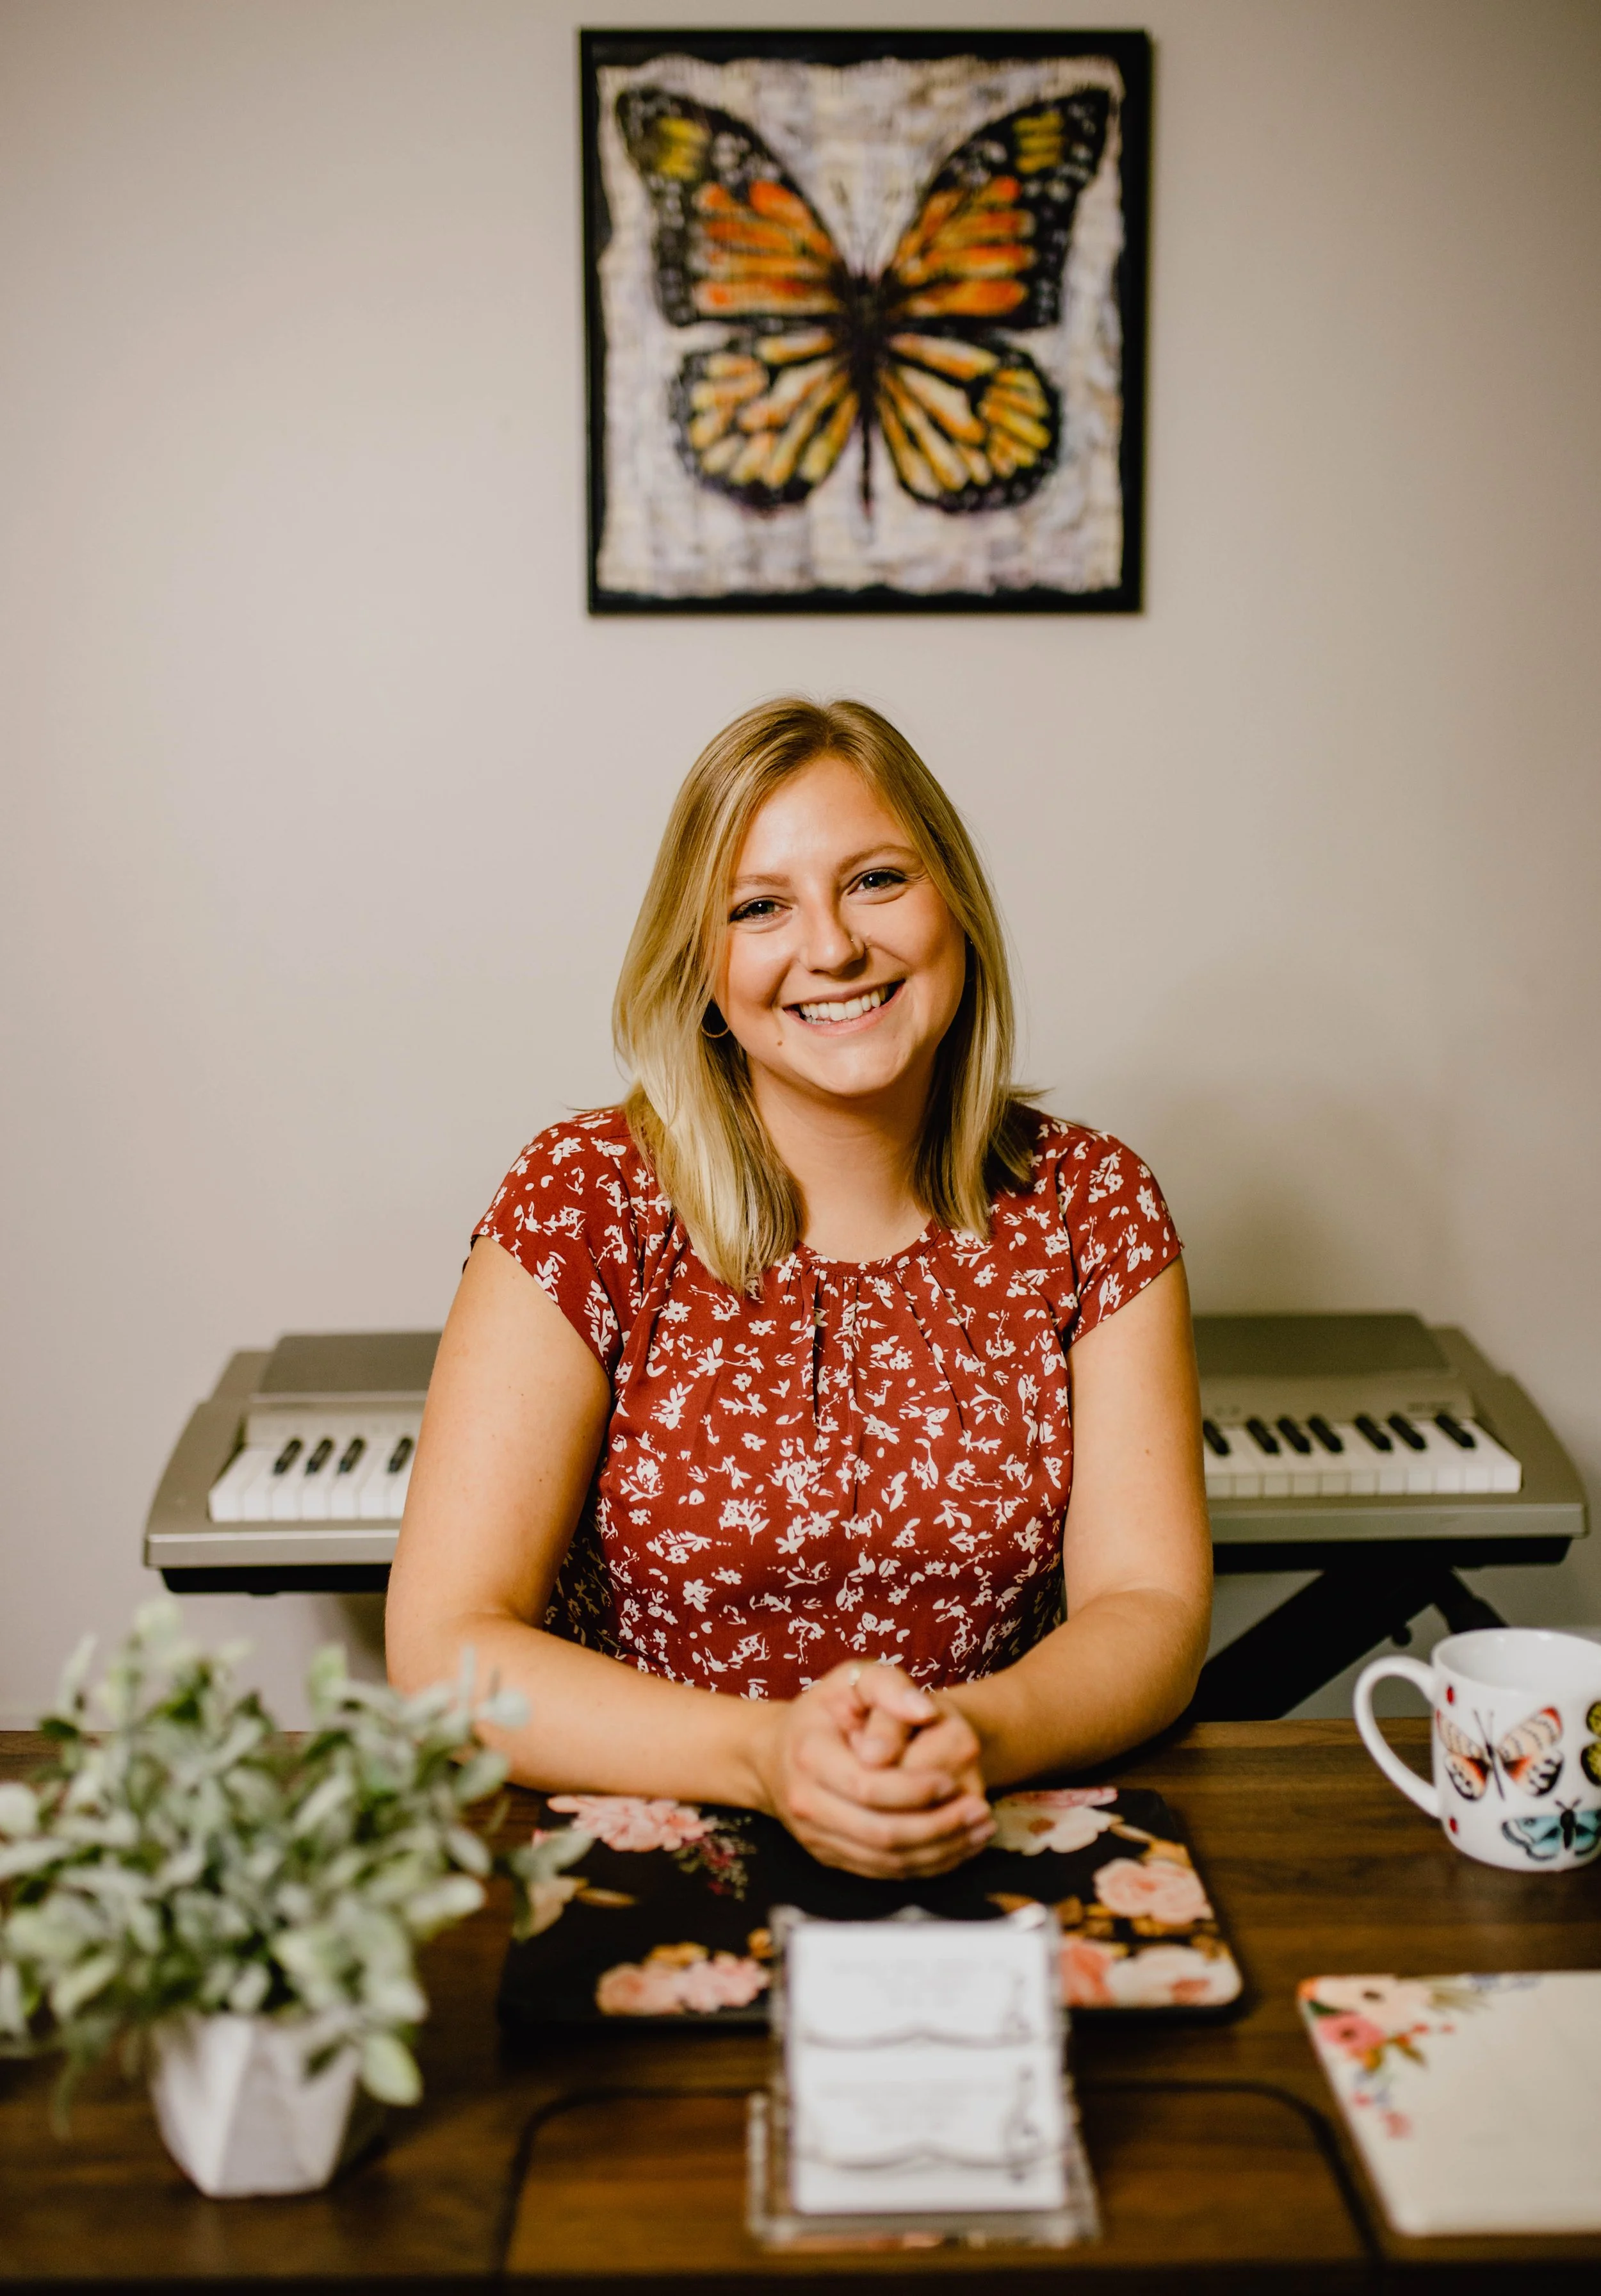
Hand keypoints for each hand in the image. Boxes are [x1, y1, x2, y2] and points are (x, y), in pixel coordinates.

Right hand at [750, 1661, 993, 1878]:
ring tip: (980, 1830)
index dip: (915, 1789)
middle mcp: (807, 1803)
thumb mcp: (853, 1679)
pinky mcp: (830, 1857)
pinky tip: (958, 1846)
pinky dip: (925, 1865)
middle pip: (880, 1832)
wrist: (774, 1753)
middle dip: (938, 1826)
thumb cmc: (825, 1710)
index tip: (952, 1781)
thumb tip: (923, 1710)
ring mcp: (816, 1837)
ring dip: (940, 1851)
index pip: (867, 1786)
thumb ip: (889, 1685)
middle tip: (980, 1812)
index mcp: (810, 1755)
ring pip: (886, 1861)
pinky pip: (883, 1873)